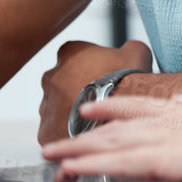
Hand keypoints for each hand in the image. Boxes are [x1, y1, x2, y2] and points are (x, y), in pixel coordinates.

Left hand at [37, 38, 153, 144]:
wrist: (119, 114)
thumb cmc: (126, 82)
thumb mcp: (137, 52)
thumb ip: (130, 47)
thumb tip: (132, 48)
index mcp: (69, 52)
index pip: (74, 55)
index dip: (90, 66)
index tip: (103, 75)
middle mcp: (50, 76)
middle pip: (62, 82)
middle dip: (76, 90)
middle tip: (100, 99)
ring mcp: (45, 104)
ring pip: (57, 109)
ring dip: (71, 113)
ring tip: (96, 120)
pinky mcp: (45, 130)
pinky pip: (55, 131)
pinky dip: (67, 133)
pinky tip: (87, 134)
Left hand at [40, 73, 181, 181]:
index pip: (148, 105)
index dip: (117, 106)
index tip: (92, 108)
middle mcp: (181, 120)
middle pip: (123, 126)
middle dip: (85, 135)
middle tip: (53, 142)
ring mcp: (178, 138)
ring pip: (118, 144)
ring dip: (81, 151)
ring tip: (52, 158)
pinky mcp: (176, 159)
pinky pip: (128, 164)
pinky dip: (98, 166)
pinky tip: (74, 171)